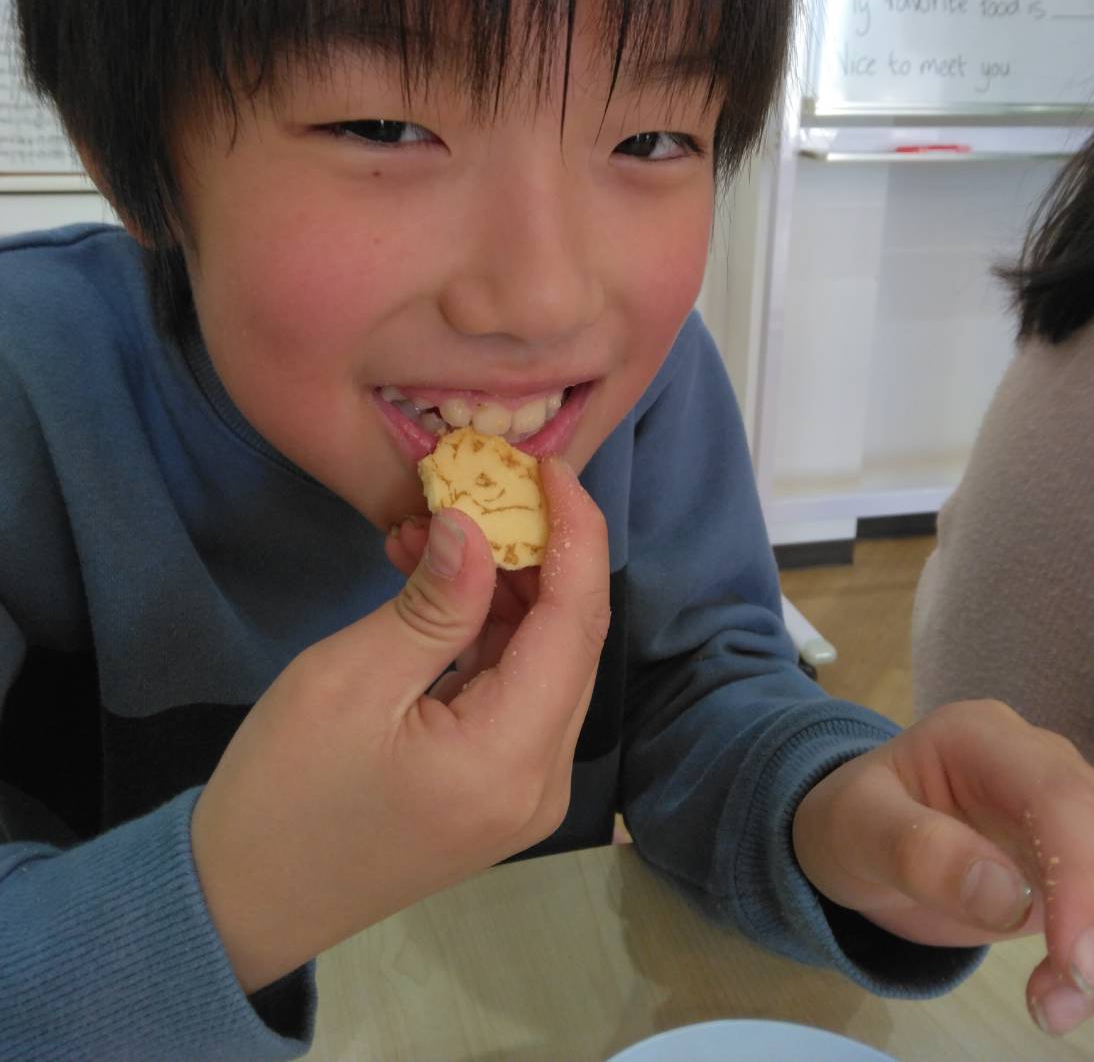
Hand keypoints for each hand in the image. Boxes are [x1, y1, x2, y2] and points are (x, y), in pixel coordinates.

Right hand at [190, 455, 609, 993]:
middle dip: (535, 554)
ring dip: (503, 590)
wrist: (242, 902)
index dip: (574, 533)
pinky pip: (513, 691)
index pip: (577, 622)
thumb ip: (433, 603)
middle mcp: (540, 779)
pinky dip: (484, 632)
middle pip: (571, 641)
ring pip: (544, 661)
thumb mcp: (351, 679)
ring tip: (432, 533)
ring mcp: (522, 790)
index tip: (546, 466)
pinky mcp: (496, 787)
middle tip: (475, 490)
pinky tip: (434, 587)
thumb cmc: (285, 791)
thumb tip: (476, 524)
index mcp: (512, 758)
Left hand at [793, 700, 1093, 1036]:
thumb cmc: (851, 821)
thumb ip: (919, 850)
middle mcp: (1037, 764)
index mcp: (982, 737)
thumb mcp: (856, 827)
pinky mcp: (1073, 862)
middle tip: (1059, 1003)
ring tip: (1054, 1007)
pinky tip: (1069, 994)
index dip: (1082, 876)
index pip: (1055, 796)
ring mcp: (1061, 814)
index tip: (1076, 961)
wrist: (856, 839)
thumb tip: (1008, 893)